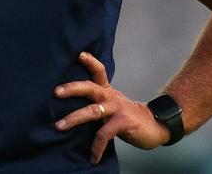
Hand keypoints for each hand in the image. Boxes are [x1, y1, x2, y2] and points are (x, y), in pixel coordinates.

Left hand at [54, 52, 171, 163]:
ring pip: (92, 111)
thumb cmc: (128, 116)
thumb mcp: (113, 104)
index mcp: (108, 91)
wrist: (156, 126)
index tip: (79, 54)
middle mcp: (111, 97)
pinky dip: (96, 146)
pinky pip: (104, 134)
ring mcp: (117, 109)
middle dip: (71, 88)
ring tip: (59, 126)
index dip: (90, 62)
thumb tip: (71, 106)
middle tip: (55, 92)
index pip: (99, 72)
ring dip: (73, 118)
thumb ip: (98, 102)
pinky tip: (92, 157)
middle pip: (90, 87)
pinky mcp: (123, 122)